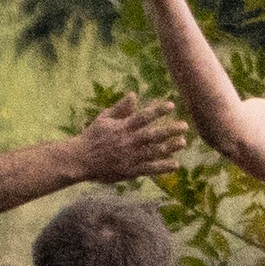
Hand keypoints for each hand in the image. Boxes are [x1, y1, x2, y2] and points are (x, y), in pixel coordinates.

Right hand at [72, 94, 186, 183]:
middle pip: (152, 134)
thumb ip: (120, 107)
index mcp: (122, 127)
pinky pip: (148, 169)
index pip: (143, 117)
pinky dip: (162, 167)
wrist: (80, 159)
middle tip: (185, 126)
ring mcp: (129, 157)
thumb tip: (134, 94)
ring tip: (183, 142)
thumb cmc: (92, 137)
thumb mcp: (104, 118)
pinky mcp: (129, 171)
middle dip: (169, 130)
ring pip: (152, 152)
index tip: (171, 105)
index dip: (158, 111)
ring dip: (169, 147)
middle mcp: (128, 141)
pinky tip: (175, 164)